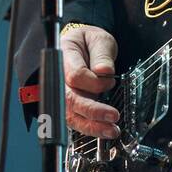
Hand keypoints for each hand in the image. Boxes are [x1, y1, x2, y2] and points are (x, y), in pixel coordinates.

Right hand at [61, 24, 120, 138]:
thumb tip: (104, 71)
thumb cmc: (89, 42)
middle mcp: (59, 78)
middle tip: (113, 116)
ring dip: (92, 126)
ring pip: (71, 115)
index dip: (95, 81)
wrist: (83, 47)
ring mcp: (61, 93)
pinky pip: (75, 120)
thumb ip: (101, 54)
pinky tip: (104, 131)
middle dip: (92, 111)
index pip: (75, 76)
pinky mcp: (68, 105)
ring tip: (111, 130)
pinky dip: (90, 128)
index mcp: (64, 57)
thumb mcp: (99, 40)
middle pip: (70, 99)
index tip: (110, 80)